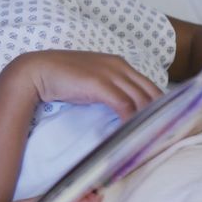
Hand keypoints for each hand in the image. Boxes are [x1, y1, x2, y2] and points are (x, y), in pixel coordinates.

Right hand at [11, 50, 162, 120]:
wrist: (36, 71)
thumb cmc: (61, 77)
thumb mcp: (92, 80)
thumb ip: (110, 89)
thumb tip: (124, 110)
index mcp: (119, 63)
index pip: (150, 85)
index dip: (160, 105)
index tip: (164, 122)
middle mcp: (119, 66)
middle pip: (152, 92)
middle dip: (161, 114)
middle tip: (165, 134)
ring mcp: (111, 74)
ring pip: (142, 99)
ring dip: (148, 120)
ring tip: (153, 138)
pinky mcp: (100, 85)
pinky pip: (125, 106)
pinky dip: (131, 121)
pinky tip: (133, 134)